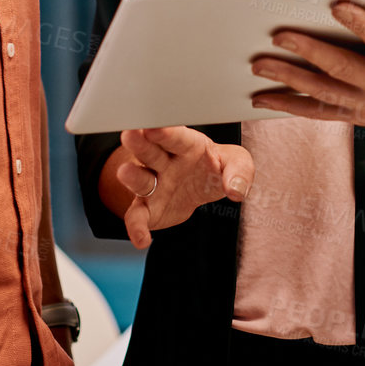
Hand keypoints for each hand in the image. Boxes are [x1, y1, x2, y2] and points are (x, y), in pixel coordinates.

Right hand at [112, 127, 252, 249]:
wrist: (201, 185)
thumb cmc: (215, 166)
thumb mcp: (236, 162)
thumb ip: (240, 171)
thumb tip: (236, 190)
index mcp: (187, 145)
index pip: (176, 137)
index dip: (166, 131)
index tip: (156, 126)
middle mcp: (164, 161)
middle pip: (150, 151)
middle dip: (140, 143)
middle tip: (131, 133)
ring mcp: (154, 184)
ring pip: (140, 179)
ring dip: (132, 176)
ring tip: (125, 172)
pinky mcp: (147, 207)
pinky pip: (137, 217)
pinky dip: (136, 228)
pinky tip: (141, 239)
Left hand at [250, 0, 364, 155]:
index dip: (360, 22)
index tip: (335, 3)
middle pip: (340, 68)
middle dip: (307, 50)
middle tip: (277, 32)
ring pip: (321, 92)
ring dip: (287, 78)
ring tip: (256, 63)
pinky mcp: (357, 115)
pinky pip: (317, 111)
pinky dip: (288, 105)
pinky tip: (260, 97)